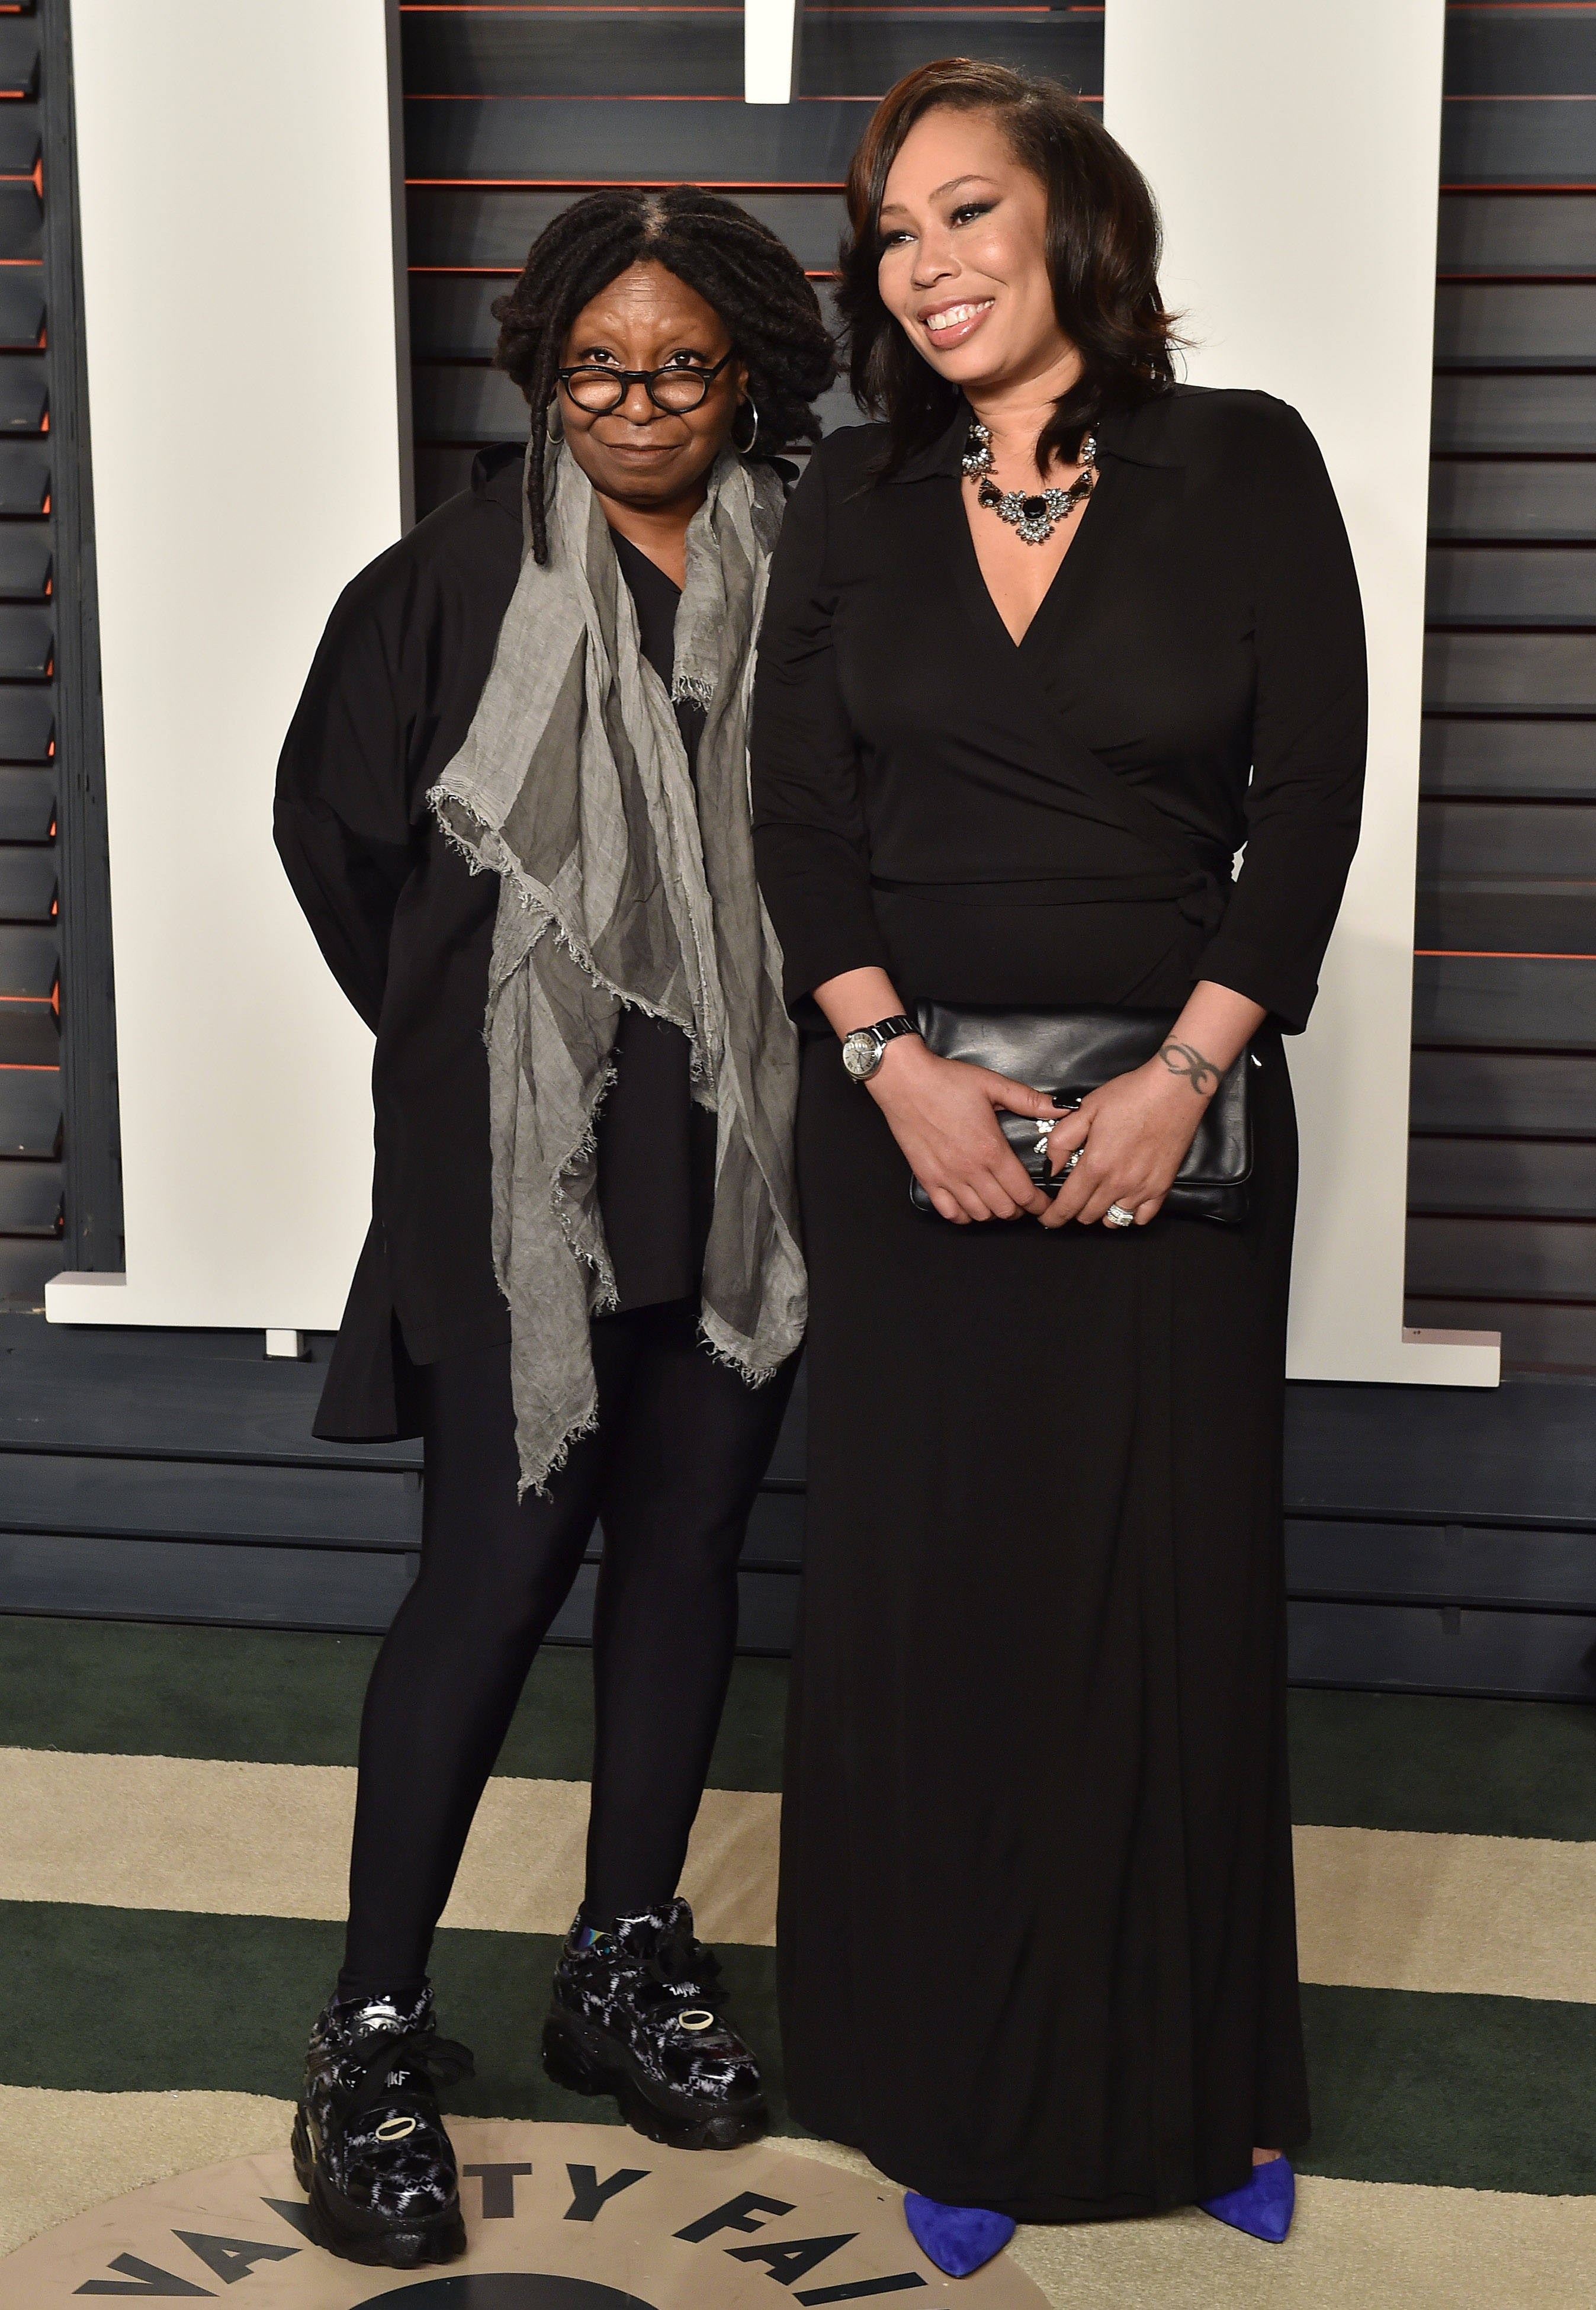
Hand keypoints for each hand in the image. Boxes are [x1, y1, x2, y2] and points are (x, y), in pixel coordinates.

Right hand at [865, 1038, 1059, 1223]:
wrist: (904, 1081)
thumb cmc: (945, 1081)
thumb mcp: (993, 1085)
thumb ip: (1029, 1100)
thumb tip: (1059, 1107)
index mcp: (991, 1149)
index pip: (1024, 1192)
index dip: (1039, 1203)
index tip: (1044, 1202)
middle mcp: (970, 1169)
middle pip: (1004, 1209)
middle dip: (1019, 1209)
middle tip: (1023, 1200)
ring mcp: (947, 1177)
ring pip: (979, 1214)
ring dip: (994, 1212)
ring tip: (999, 1200)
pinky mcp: (927, 1178)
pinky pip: (949, 1212)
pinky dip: (964, 1214)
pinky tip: (970, 1203)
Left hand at [1038, 1056, 1210, 1229]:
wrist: (1175, 1090)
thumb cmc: (1130, 1095)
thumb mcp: (1085, 1109)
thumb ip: (1062, 1140)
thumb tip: (1051, 1167)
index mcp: (1095, 1165)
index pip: (1068, 1206)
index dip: (1053, 1217)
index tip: (1048, 1218)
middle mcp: (1118, 1184)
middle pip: (1087, 1216)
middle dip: (1075, 1210)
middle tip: (1074, 1196)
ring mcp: (1142, 1188)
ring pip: (1114, 1220)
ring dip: (1101, 1212)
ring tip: (1099, 1195)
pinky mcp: (1163, 1187)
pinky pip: (1142, 1217)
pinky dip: (1130, 1214)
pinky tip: (1125, 1198)